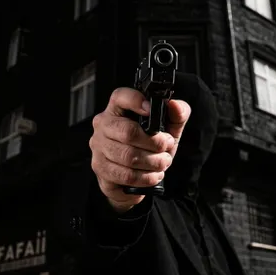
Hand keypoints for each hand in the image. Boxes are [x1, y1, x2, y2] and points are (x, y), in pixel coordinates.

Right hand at [89, 87, 190, 212]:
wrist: (138, 175)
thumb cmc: (150, 146)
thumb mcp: (168, 128)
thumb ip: (177, 114)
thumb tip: (174, 105)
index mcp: (118, 109)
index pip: (120, 96)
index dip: (136, 101)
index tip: (152, 111)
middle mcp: (103, 125)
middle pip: (128, 132)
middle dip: (155, 143)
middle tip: (166, 148)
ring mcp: (98, 148)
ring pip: (128, 156)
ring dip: (153, 163)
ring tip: (162, 163)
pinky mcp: (100, 169)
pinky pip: (125, 175)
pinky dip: (146, 177)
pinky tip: (153, 175)